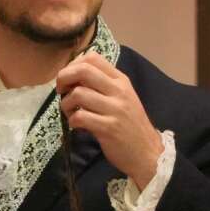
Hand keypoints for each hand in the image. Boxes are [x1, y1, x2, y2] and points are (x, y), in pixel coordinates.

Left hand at [56, 55, 162, 188]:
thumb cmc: (131, 125)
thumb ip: (103, 85)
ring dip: (66, 104)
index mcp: (121, 80)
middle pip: (83, 70)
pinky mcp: (109, 128)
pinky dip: (72, 121)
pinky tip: (77, 126)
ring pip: (78, 94)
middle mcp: (119, 91)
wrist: (148, 152)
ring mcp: (115, 109)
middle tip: (61, 91)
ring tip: (70, 112)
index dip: (73, 65)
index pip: (93, 58)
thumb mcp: (123, 98)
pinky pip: (80, 117)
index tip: (69, 79)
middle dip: (63, 78)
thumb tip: (73, 77)